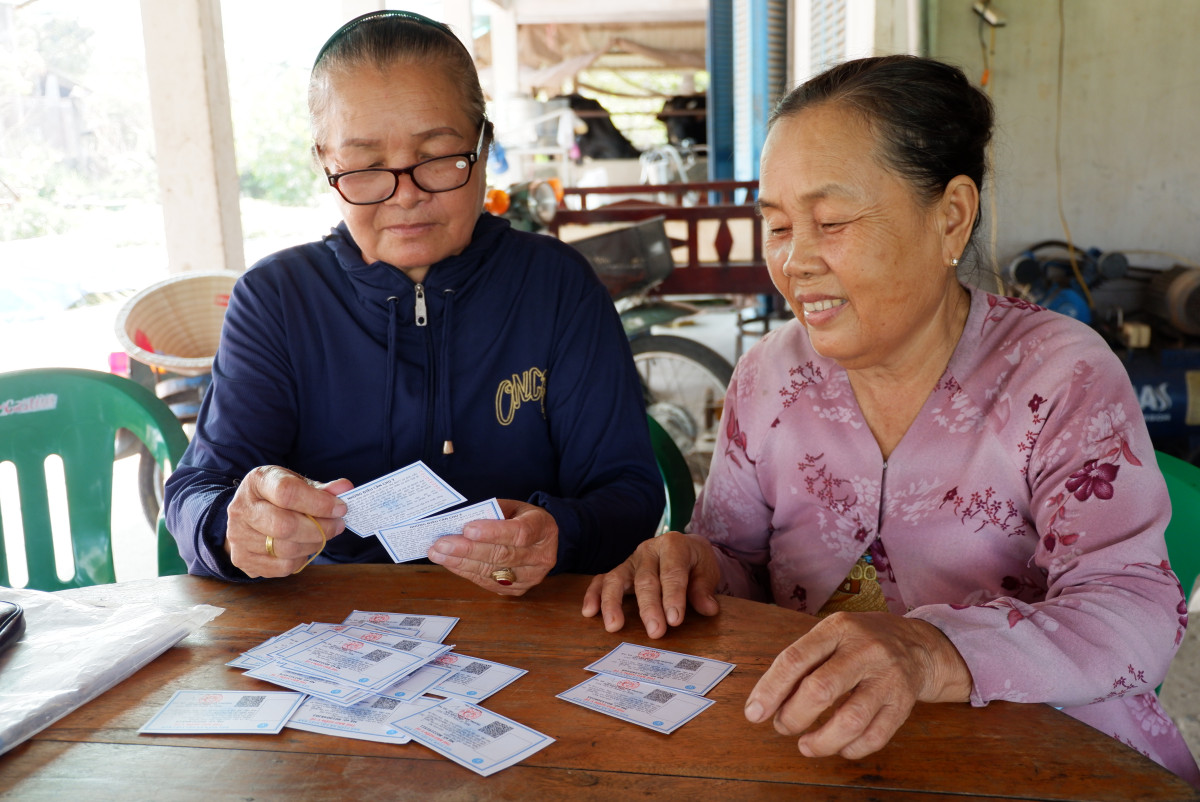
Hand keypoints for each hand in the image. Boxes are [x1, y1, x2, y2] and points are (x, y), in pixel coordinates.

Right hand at [224, 465, 350, 577]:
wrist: (248, 513)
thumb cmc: (276, 496)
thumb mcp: (297, 483)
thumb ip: (321, 488)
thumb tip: (345, 488)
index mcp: (257, 481)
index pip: (287, 493)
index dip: (319, 503)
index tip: (340, 508)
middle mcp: (241, 508)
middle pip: (285, 526)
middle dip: (320, 528)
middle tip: (337, 525)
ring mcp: (238, 536)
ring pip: (286, 549)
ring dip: (313, 544)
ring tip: (323, 535)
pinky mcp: (242, 559)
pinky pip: (282, 567)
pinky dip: (300, 559)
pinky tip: (304, 547)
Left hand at [426, 499, 557, 595]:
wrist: (542, 540)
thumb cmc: (522, 519)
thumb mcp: (514, 507)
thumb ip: (492, 512)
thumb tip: (460, 520)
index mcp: (544, 529)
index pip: (520, 533)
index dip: (493, 532)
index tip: (467, 529)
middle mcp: (542, 556)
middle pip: (502, 555)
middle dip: (468, 549)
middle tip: (442, 543)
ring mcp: (531, 576)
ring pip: (492, 571)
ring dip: (461, 563)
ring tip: (439, 553)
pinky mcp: (518, 589)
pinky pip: (488, 582)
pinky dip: (466, 572)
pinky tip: (450, 563)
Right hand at [581, 531, 720, 638]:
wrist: (685, 548)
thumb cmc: (696, 563)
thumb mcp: (707, 571)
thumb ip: (704, 589)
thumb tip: (708, 608)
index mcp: (673, 545)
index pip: (672, 573)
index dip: (673, 596)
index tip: (675, 620)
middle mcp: (648, 550)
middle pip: (645, 579)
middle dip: (649, 607)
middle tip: (655, 632)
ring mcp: (631, 560)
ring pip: (617, 579)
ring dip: (614, 603)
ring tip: (614, 626)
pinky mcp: (620, 570)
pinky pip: (602, 580)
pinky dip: (594, 595)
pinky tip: (589, 612)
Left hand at [743, 612, 972, 758]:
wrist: (917, 644)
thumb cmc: (860, 642)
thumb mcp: (831, 635)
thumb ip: (802, 662)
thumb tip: (767, 701)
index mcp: (838, 629)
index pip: (796, 658)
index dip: (771, 689)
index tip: (754, 713)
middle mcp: (865, 650)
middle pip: (821, 688)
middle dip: (793, 716)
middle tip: (782, 726)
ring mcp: (887, 677)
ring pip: (851, 719)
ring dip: (821, 741)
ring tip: (805, 745)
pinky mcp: (903, 704)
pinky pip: (875, 736)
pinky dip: (851, 749)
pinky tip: (839, 747)